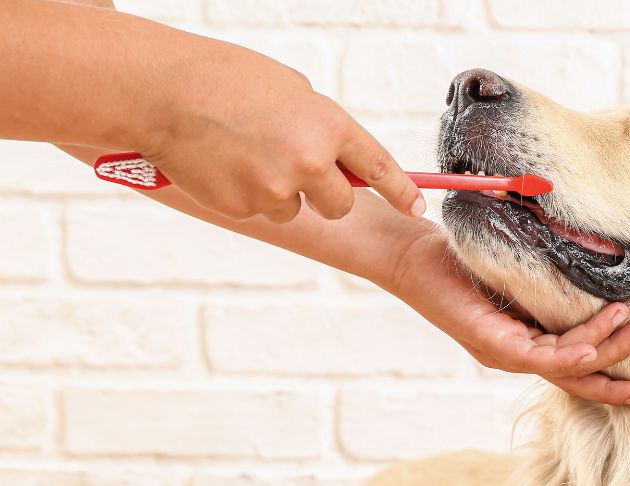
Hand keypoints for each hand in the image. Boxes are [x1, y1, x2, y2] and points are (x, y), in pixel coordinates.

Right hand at [137, 35, 422, 222]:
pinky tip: (223, 164)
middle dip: (326, 195)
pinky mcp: (243, 207)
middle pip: (340, 205)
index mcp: (329, 126)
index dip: (401, 191)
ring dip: (278, 192)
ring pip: (294, 209)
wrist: (163, 92)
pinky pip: (258, 211)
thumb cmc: (225, 80)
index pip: (379, 168)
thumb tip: (337, 159)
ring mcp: (276, 188)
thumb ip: (321, 127)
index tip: (417, 207)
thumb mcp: (290, 91)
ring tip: (245, 154)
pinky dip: (245, 194)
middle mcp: (310, 162)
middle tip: (296, 170)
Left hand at [389, 231, 629, 405]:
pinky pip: (536, 355)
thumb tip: (593, 263)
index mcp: (521, 340)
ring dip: (603, 351)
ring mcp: (501, 351)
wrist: (408, 254)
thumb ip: (547, 280)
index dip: (606, 373)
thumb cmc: (458, 257)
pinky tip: (590, 349)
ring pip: (563, 364)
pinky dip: (568, 353)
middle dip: (613, 379)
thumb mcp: (514, 268)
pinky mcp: (487, 341)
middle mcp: (512, 353)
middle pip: (573, 376)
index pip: (571, 364)